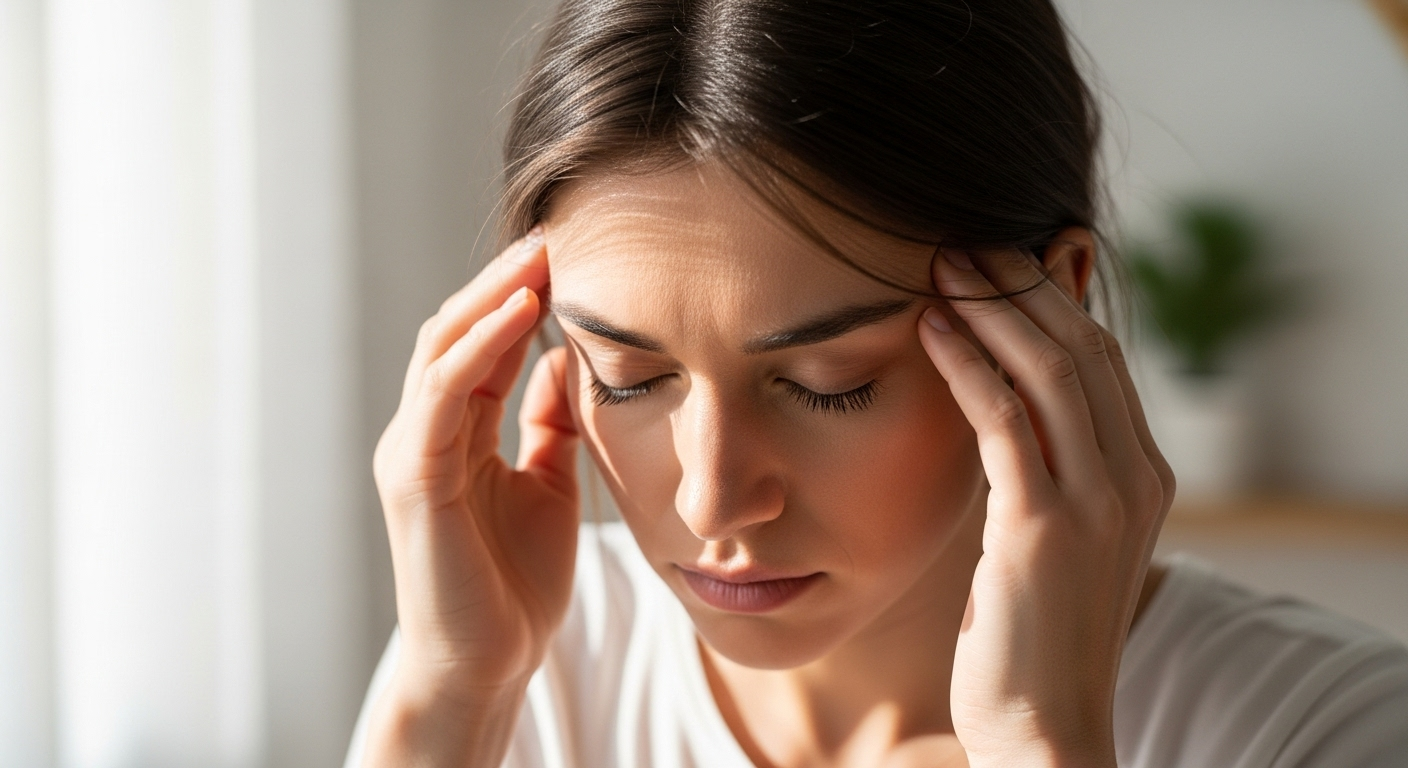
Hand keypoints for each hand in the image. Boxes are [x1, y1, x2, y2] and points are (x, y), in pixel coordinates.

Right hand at [367, 228, 578, 762]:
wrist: (488, 663)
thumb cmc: (514, 583)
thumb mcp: (548, 485)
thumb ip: (550, 424)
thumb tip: (568, 360)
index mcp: (456, 431)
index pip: (484, 342)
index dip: (522, 295)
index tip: (572, 255)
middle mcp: (426, 431)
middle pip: (458, 330)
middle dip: (505, 280)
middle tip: (555, 234)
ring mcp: (413, 451)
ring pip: (442, 347)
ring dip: (492, 295)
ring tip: (540, 255)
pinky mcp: (414, 476)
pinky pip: (442, 393)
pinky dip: (480, 346)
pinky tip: (522, 312)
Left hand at [916, 243, 1174, 766]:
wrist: (1045, 727)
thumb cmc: (1032, 632)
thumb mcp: (1053, 537)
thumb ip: (1045, 469)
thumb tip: (1001, 405)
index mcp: (1143, 475)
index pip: (1100, 358)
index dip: (1047, 299)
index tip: (992, 260)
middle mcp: (1134, 478)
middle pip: (1082, 346)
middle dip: (1019, 285)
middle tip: (958, 244)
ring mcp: (1098, 502)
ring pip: (1050, 369)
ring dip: (990, 308)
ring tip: (937, 267)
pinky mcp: (1044, 526)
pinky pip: (1005, 420)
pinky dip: (967, 365)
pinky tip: (929, 332)